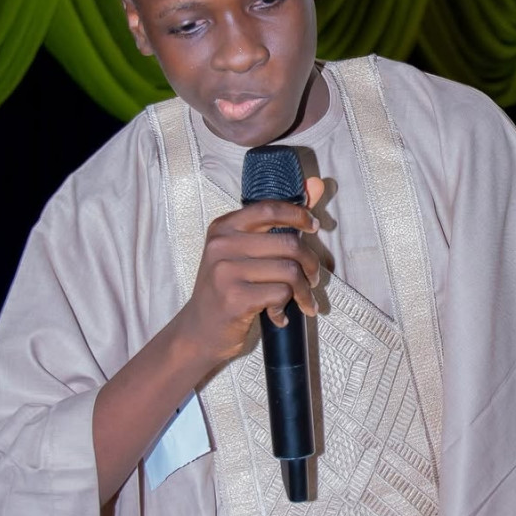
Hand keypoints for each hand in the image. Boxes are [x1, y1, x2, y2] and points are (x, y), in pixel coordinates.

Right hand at [181, 175, 324, 370]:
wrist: (199, 331)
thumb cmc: (227, 288)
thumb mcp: (244, 251)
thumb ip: (278, 221)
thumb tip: (316, 185)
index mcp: (224, 227)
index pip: (269, 208)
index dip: (298, 215)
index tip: (313, 227)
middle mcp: (221, 245)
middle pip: (289, 244)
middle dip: (310, 264)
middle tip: (313, 279)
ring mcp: (226, 272)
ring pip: (289, 271)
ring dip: (303, 290)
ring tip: (302, 301)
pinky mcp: (234, 298)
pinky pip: (281, 294)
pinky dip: (287, 307)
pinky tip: (279, 315)